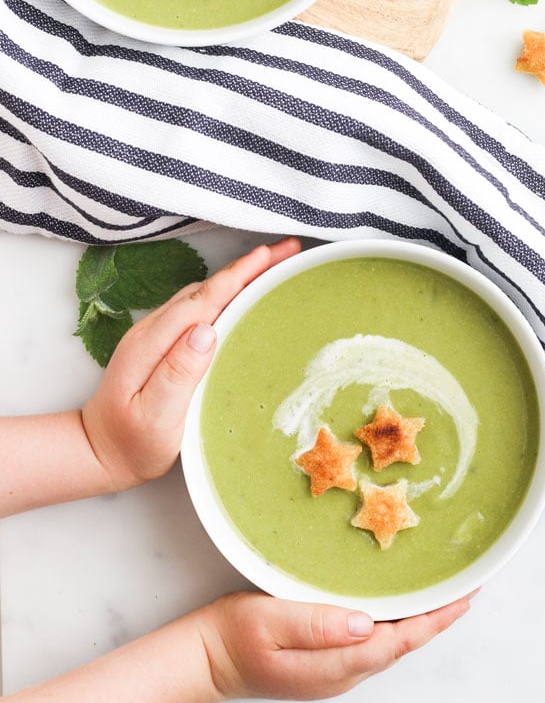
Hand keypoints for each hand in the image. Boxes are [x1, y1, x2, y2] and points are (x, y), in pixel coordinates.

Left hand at [81, 237, 300, 491]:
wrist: (98, 451)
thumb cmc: (131, 443)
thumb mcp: (155, 416)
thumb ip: (178, 372)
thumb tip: (207, 331)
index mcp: (153, 342)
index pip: (203, 299)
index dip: (238, 275)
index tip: (267, 254)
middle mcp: (154, 328)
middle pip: (208, 288)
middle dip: (249, 267)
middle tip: (287, 251)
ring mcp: (158, 333)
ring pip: (204, 294)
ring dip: (240, 278)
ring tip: (274, 267)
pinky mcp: (165, 341)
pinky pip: (200, 307)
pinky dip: (227, 295)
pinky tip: (244, 296)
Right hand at [199, 590, 475, 701]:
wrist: (206, 659)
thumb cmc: (234, 635)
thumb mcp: (271, 621)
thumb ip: (317, 624)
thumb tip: (364, 624)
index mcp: (334, 665)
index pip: (399, 642)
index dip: (435, 621)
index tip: (465, 598)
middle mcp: (341, 674)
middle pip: (402, 646)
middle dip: (436, 620)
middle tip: (465, 589)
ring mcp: (333, 673)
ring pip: (389, 646)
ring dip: (418, 623)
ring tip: (441, 596)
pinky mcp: (323, 665)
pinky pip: (371, 645)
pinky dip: (394, 626)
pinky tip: (397, 609)